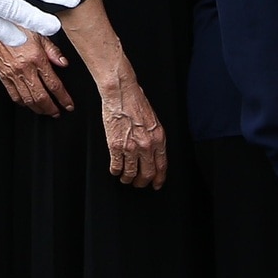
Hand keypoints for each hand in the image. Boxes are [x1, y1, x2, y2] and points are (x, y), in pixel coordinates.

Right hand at [0, 31, 72, 116]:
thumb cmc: (17, 28)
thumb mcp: (40, 34)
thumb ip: (53, 51)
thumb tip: (64, 63)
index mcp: (37, 58)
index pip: (54, 84)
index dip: (63, 98)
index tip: (69, 105)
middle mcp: (25, 68)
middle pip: (41, 96)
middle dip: (51, 108)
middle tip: (57, 112)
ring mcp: (13, 74)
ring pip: (28, 99)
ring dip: (38, 109)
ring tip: (45, 111)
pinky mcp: (3, 77)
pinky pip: (14, 95)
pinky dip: (23, 103)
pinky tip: (28, 104)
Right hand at [99, 74, 165, 188]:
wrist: (122, 93)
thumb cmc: (136, 102)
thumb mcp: (153, 121)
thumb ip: (154, 138)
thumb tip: (152, 152)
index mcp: (159, 138)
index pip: (162, 166)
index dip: (159, 178)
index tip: (156, 184)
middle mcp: (147, 145)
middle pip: (147, 173)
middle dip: (142, 182)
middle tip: (138, 184)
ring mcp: (131, 147)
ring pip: (131, 173)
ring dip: (128, 179)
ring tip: (125, 178)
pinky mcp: (116, 146)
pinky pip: (116, 166)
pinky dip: (115, 171)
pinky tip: (115, 170)